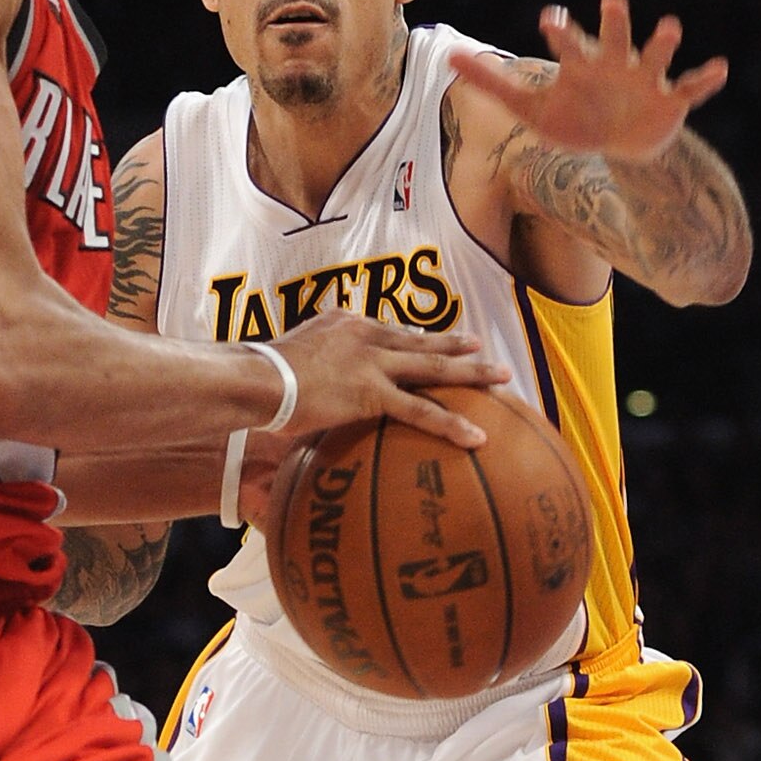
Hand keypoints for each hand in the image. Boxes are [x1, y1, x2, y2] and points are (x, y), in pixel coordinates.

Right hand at [270, 310, 509, 453]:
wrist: (256, 378)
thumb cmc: (259, 378)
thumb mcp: (287, 359)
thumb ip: (305, 366)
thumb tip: (299, 392)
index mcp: (345, 324)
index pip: (389, 331)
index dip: (416, 339)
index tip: (434, 341)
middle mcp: (366, 336)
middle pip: (420, 342)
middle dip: (456, 346)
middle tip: (483, 347)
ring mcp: (374, 363)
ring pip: (434, 369)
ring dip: (472, 373)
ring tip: (503, 378)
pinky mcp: (373, 393)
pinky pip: (421, 411)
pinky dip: (452, 424)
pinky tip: (477, 437)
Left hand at [448, 0, 726, 163]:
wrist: (620, 145)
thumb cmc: (575, 119)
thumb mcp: (530, 107)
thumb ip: (492, 83)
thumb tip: (449, 60)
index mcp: (583, 63)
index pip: (569, 43)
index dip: (561, 31)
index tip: (549, 17)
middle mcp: (616, 63)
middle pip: (615, 37)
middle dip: (615, 19)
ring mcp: (646, 80)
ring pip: (656, 55)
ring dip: (664, 42)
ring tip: (671, 27)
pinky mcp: (672, 101)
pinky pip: (693, 87)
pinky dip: (706, 78)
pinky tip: (720, 67)